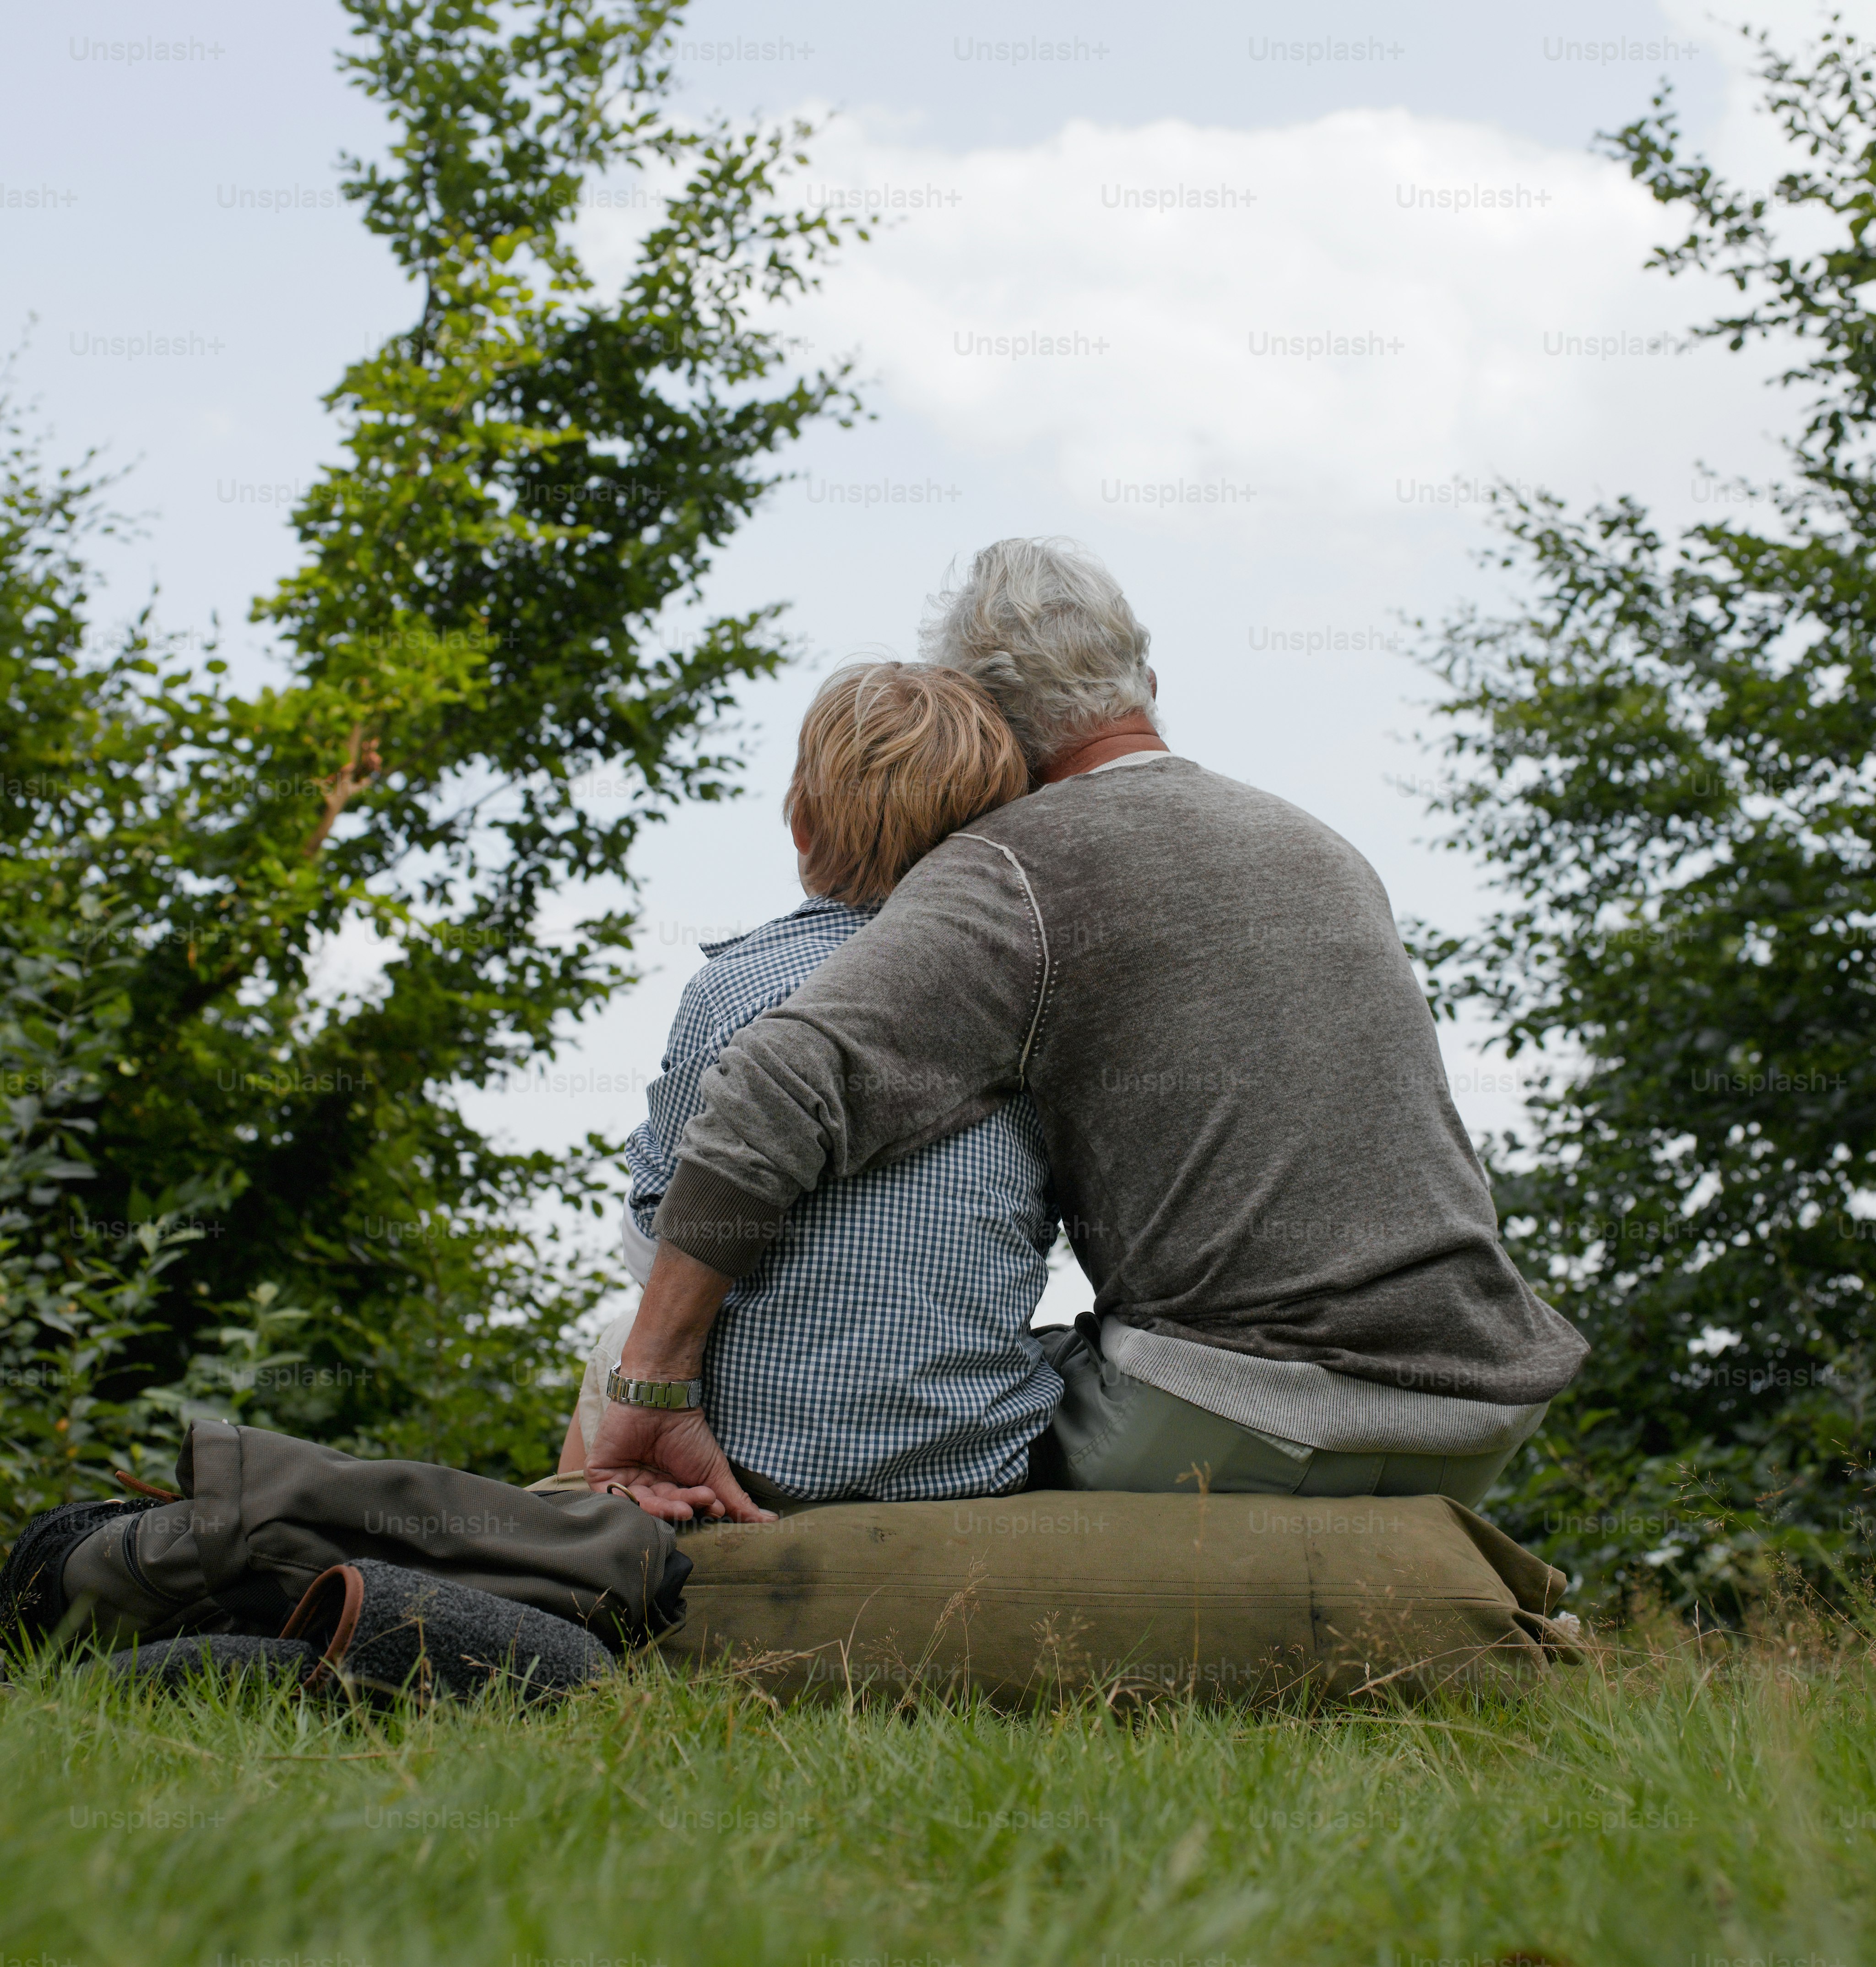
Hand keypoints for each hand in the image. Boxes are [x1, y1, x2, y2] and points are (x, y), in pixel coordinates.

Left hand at [586, 1400, 774, 1523]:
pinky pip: (611, 1496)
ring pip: (638, 1509)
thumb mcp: (714, 1471)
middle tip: (701, 1500)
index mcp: (667, 1490)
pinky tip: (650, 1497)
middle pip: (659, 1512)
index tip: (715, 1506)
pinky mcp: (601, 1472)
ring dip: (663, 1508)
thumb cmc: (689, 1431)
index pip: (679, 1512)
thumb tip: (768, 1522)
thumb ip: (736, 1501)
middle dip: (681, 1509)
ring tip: (685, 1500)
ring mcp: (622, 1481)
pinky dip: (630, 1501)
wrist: (663, 1398)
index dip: (696, 1512)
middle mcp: (644, 1488)